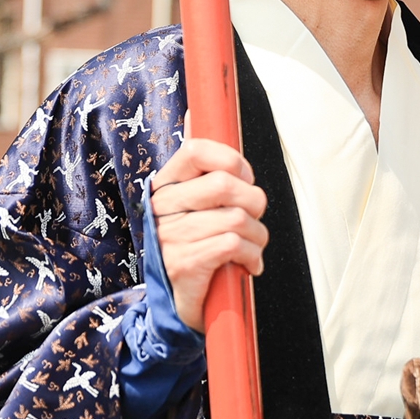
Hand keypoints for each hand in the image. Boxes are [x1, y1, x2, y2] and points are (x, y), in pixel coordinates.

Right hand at [148, 138, 267, 331]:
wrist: (177, 307)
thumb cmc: (193, 247)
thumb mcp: (191, 203)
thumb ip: (198, 162)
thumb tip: (195, 111)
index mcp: (164, 186)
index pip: (196, 150)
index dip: (232, 161)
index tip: (243, 179)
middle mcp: (162, 208)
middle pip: (224, 184)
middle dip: (254, 202)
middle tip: (254, 218)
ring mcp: (170, 236)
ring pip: (236, 218)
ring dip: (257, 236)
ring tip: (251, 248)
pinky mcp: (184, 263)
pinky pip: (233, 244)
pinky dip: (251, 256)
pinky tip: (247, 264)